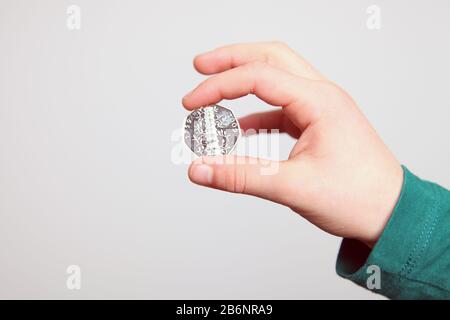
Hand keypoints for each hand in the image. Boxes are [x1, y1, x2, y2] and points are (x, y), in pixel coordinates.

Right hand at [182, 42, 402, 247]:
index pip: (258, 77)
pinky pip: (282, 108)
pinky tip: (240, 129)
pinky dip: (257, 113)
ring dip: (244, 83)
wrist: (392, 214)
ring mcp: (321, 109)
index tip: (191, 104)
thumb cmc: (358, 198)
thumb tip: (198, 168)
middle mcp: (322, 96)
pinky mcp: (318, 124)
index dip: (218, 87)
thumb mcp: (292, 187)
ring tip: (213, 96)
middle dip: (232, 60)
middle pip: (271, 58)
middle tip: (200, 66)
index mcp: (319, 101)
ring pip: (277, 79)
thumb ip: (240, 176)